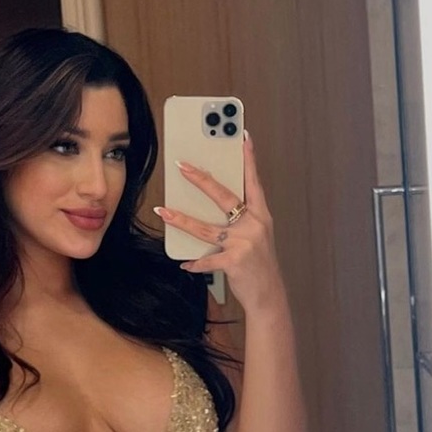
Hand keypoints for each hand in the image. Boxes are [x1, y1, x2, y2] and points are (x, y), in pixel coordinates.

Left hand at [153, 131, 285, 315]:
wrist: (269, 295)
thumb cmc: (259, 264)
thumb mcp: (256, 236)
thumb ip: (239, 220)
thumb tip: (211, 205)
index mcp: (260, 215)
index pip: (253, 181)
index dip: (248, 159)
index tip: (243, 136)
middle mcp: (254, 225)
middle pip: (224, 197)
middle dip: (201, 179)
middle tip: (183, 166)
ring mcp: (244, 243)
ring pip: (205, 228)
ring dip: (181, 220)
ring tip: (163, 210)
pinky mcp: (235, 262)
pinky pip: (207, 260)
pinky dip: (195, 262)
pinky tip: (184, 263)